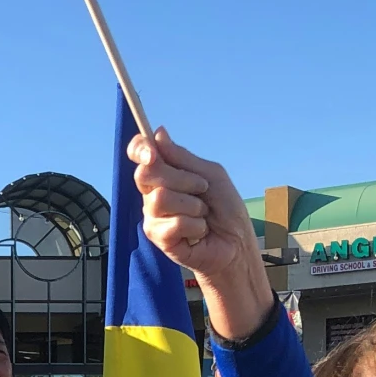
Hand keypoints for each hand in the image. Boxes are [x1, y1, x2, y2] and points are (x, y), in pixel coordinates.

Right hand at [129, 129, 274, 340]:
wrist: (236, 244)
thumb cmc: (225, 210)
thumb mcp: (211, 175)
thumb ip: (183, 158)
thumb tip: (157, 133)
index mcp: (165, 174)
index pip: (140, 154)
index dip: (140, 148)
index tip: (151, 152)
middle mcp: (154, 193)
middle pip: (146, 173)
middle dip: (180, 178)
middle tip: (202, 189)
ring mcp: (153, 216)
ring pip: (160, 198)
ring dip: (192, 205)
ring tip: (202, 215)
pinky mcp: (158, 237)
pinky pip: (173, 223)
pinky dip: (195, 225)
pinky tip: (199, 232)